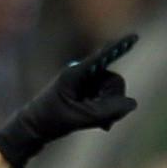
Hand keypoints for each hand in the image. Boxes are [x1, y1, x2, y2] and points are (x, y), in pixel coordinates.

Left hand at [0, 34, 138, 167]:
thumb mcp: (79, 118)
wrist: (31, 130)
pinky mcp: (85, 93)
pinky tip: (103, 126)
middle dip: (114, 100)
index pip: (101, 56)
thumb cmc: (50, 121)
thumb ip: (107, 111)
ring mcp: (84, 83)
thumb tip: (132, 104)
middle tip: (108, 121)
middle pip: (112, 80)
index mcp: (75, 73)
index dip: (119, 47)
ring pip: (111, 92)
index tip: (134, 37)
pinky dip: (107, 111)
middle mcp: (82, 74)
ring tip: (103, 126)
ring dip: (111, 109)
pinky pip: (106, 99)